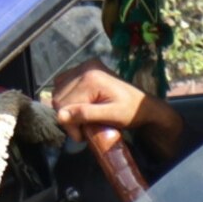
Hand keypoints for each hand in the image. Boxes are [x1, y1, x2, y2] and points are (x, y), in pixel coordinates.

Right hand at [52, 66, 180, 155]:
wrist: (144, 105)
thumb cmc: (131, 112)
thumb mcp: (111, 116)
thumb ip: (86, 114)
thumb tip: (60, 116)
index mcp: (91, 78)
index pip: (63, 104)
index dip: (69, 124)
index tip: (82, 135)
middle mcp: (85, 68)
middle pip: (59, 98)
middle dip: (69, 117)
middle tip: (84, 128)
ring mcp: (85, 66)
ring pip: (58, 91)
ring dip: (67, 108)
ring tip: (84, 117)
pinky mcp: (85, 68)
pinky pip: (63, 84)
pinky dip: (68, 97)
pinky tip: (80, 105)